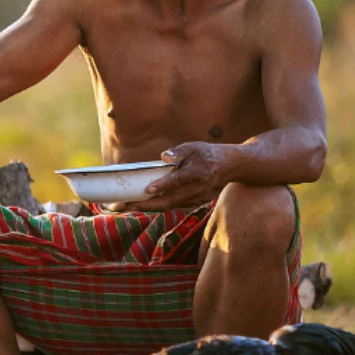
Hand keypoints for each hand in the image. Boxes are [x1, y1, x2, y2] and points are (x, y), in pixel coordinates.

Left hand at [108, 142, 233, 212]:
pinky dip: (155, 206)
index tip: (148, 188)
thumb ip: (179, 152)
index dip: (163, 185)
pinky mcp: (191, 202)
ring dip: (147, 207)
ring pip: (168, 206)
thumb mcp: (194, 146)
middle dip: (146, 204)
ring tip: (125, 206)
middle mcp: (196, 189)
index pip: (177, 181)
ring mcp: (194, 198)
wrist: (229, 166)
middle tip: (125, 204)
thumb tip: (163, 156)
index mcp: (197, 173)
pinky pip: (171, 205)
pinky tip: (139, 204)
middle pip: (169, 201)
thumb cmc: (208, 153)